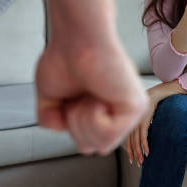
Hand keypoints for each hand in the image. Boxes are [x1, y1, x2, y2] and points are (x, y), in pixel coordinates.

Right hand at [36, 31, 148, 155]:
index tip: (73, 96)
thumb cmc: (65, 58)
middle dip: (76, 124)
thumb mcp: (50, 97)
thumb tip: (60, 128)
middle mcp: (122, 113)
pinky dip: (93, 116)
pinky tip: (99, 93)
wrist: (76, 38)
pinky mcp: (136, 107)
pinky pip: (107, 135)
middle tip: (80, 93)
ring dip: (83, 119)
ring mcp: (132, 112)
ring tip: (90, 92)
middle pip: (92, 148)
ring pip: (100, 145)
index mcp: (107, 113)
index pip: (87, 145)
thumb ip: (51, 119)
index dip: (70, 125)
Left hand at [124, 81, 186, 166]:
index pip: (129, 139)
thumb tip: (146, 135)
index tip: (132, 159)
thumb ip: (145, 124)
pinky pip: (143, 135)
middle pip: (131, 141)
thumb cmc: (155, 102)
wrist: (159, 91)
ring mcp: (138, 120)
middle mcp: (133, 121)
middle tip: (137, 163)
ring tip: (142, 161)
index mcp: (132, 121)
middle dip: (134, 154)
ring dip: (139, 152)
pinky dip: (145, 145)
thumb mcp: (148, 115)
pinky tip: (147, 152)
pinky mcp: (145, 119)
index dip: (130, 150)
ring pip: (136, 140)